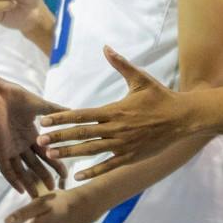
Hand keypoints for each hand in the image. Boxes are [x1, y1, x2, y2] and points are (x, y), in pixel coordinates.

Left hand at [0, 79, 64, 195]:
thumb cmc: (15, 97)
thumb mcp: (40, 106)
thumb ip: (56, 111)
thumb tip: (74, 111)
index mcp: (31, 134)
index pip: (45, 153)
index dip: (55, 164)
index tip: (65, 175)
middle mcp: (21, 144)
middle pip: (35, 165)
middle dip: (45, 177)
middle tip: (55, 189)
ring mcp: (10, 149)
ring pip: (21, 170)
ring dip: (30, 183)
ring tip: (39, 196)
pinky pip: (6, 169)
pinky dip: (13, 180)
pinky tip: (21, 190)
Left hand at [37, 49, 199, 180]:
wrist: (183, 118)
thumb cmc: (160, 97)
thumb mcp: (140, 79)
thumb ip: (121, 64)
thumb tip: (106, 48)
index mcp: (114, 110)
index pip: (82, 115)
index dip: (61, 118)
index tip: (44, 120)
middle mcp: (115, 129)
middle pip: (81, 134)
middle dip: (59, 138)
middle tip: (39, 141)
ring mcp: (123, 145)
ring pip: (91, 151)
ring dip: (70, 154)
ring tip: (51, 156)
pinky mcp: (131, 157)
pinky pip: (108, 166)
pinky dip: (93, 171)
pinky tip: (78, 175)